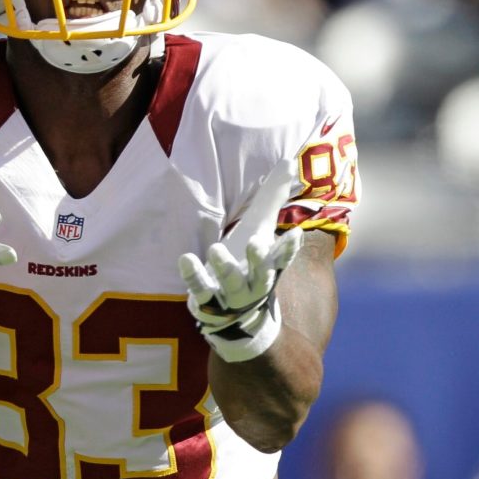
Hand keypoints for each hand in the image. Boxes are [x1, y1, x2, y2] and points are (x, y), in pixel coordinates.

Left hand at [178, 159, 302, 360]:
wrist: (236, 317)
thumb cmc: (248, 262)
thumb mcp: (259, 229)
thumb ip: (272, 197)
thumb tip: (290, 161)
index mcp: (269, 265)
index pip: (283, 257)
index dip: (288, 248)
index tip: (293, 234)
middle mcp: (254, 283)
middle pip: (261, 273)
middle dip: (258, 259)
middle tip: (256, 243)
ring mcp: (230, 295)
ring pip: (230, 283)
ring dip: (224, 268)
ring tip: (216, 249)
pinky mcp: (207, 301)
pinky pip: (199, 289)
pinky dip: (193, 276)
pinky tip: (185, 259)